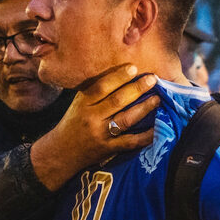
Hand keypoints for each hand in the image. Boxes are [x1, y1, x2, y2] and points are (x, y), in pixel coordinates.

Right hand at [31, 64, 158, 190]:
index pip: (101, 87)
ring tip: (157, 99)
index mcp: (83, 104)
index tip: (133, 68)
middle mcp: (91, 118)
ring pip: (125, 119)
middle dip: (137, 89)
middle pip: (116, 101)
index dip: (118, 77)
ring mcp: (100, 134)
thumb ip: (95, 92)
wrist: (61, 152)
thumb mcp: (79, 104)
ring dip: (144, 108)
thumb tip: (121, 75)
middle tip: (153, 79)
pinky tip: (157, 128)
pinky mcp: (108, 149)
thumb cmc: (73, 123)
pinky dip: (145, 136)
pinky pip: (130, 142)